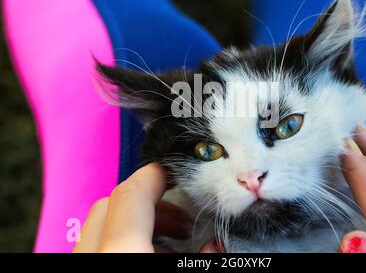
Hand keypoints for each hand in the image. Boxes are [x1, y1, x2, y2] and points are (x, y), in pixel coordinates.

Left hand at [73, 163, 218, 252]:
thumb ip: (205, 257)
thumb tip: (215, 244)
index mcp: (122, 253)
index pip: (132, 193)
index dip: (156, 175)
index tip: (176, 172)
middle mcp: (92, 255)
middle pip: (111, 205)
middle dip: (147, 202)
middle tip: (178, 217)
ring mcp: (78, 261)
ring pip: (98, 227)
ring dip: (134, 224)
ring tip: (167, 242)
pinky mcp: (78, 269)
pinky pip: (94, 247)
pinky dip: (119, 242)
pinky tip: (146, 256)